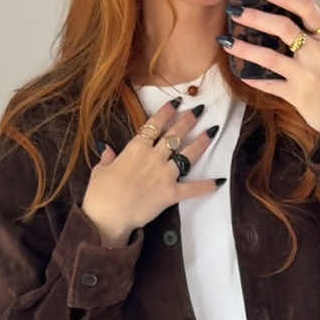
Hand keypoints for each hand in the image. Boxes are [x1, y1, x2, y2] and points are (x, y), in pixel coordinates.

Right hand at [81, 97, 221, 243]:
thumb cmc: (100, 194)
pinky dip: (206, 186)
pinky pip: (192, 189)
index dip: (166, 112)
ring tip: (212, 131)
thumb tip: (107, 149)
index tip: (176, 102)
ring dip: (201, 142)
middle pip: (174, 135)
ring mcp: (164, 175)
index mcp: (135, 149)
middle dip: (188, 120)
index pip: (154, 125)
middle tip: (199, 110)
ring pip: (187, 155)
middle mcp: (153, 158)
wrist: (107, 218)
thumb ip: (108, 158)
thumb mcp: (100, 171)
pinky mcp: (170, 195)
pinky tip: (220, 181)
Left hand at [219, 0, 319, 147]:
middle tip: (235, 11)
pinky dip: (253, 79)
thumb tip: (282, 16)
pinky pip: (269, 85)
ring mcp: (306, 75)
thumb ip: (312, 35)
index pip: (307, 8)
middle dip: (255, 17)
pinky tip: (240, 73)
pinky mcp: (297, 95)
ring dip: (244, 48)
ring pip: (270, 57)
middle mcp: (317, 53)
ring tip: (226, 41)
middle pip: (283, 27)